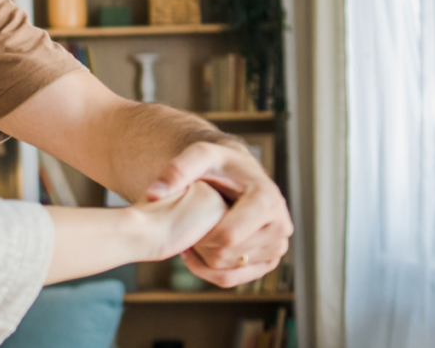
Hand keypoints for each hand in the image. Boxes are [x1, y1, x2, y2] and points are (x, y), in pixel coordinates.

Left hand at [144, 140, 292, 287]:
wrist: (238, 174)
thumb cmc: (219, 165)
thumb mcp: (200, 156)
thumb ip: (177, 170)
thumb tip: (154, 194)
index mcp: (268, 201)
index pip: (228, 237)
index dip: (200, 235)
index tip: (185, 221)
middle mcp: (280, 226)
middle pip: (227, 255)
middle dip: (201, 244)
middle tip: (187, 228)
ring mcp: (278, 246)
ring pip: (229, 269)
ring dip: (204, 256)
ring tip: (193, 235)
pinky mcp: (270, 260)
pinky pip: (234, 279)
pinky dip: (210, 271)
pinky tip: (196, 252)